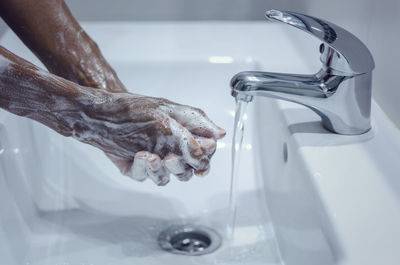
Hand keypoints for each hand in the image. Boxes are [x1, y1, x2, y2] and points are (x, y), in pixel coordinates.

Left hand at [77, 90, 225, 184]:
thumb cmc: (140, 108)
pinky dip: (143, 168)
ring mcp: (153, 162)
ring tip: (152, 157)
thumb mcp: (171, 111)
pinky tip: (141, 155)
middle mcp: (170, 153)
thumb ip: (196, 124)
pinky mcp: (136, 168)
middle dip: (181, 167)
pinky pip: (143, 176)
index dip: (203, 160)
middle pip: (187, 172)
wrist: (106, 110)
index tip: (200, 158)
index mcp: (184, 140)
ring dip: (161, 170)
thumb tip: (220, 134)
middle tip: (172, 158)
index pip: (203, 157)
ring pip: (166, 178)